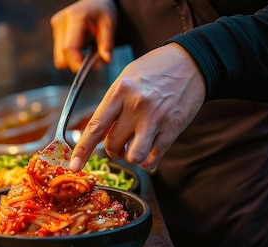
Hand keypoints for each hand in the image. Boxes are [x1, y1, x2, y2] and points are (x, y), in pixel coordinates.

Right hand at [51, 0, 117, 71]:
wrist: (94, 2)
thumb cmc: (102, 12)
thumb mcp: (110, 24)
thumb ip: (107, 43)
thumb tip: (105, 60)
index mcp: (74, 17)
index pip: (69, 48)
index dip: (77, 63)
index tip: (89, 69)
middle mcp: (60, 22)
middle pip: (61, 58)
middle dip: (76, 63)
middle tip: (92, 59)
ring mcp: (55, 28)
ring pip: (59, 58)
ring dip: (73, 60)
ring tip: (86, 49)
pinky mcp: (54, 33)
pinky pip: (60, 54)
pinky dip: (70, 56)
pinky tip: (80, 46)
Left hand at [69, 43, 206, 171]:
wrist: (193, 61)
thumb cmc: (156, 69)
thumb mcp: (126, 77)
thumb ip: (112, 105)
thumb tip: (100, 134)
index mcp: (120, 91)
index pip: (95, 127)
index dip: (82, 150)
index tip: (74, 165)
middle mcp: (136, 106)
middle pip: (112, 145)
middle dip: (112, 149)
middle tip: (118, 142)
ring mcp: (156, 119)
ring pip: (132, 156)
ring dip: (129, 157)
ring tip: (133, 147)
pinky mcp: (173, 129)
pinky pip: (153, 158)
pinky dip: (147, 161)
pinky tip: (147, 152)